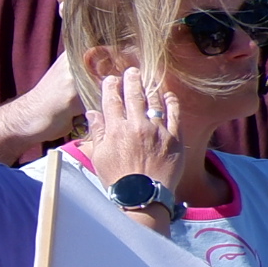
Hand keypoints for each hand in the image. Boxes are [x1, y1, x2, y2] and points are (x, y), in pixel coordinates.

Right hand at [84, 64, 183, 201]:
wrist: (143, 195)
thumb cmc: (117, 179)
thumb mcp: (99, 156)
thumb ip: (97, 132)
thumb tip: (93, 113)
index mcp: (115, 130)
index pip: (111, 101)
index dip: (111, 87)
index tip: (111, 79)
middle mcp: (137, 126)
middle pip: (134, 96)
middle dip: (132, 81)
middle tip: (132, 71)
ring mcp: (157, 131)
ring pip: (154, 102)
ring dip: (151, 89)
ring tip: (149, 81)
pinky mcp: (174, 138)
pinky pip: (174, 115)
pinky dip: (171, 103)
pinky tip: (168, 96)